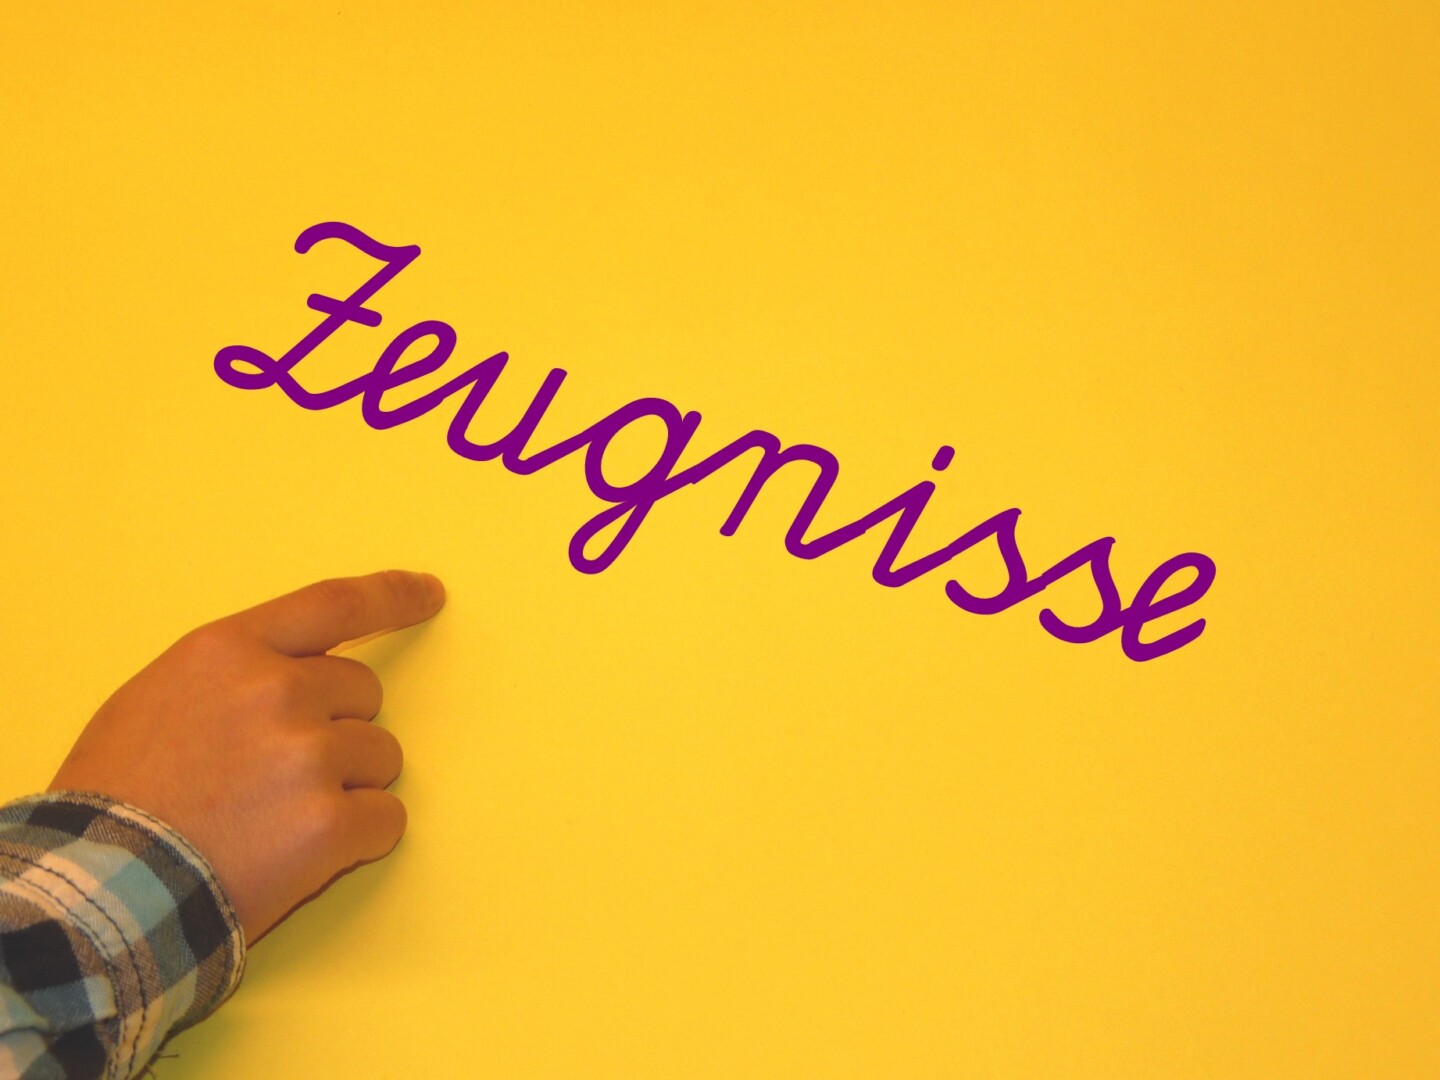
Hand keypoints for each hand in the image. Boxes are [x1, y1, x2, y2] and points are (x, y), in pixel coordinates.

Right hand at [49, 569, 445, 943]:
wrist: (98, 888)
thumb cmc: (116, 797)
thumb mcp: (157, 698)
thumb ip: (232, 676)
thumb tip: (288, 674)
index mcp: (232, 651)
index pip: (335, 605)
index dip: (392, 596)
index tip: (430, 593)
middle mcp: (279, 690)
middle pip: (365, 694)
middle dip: (340, 728)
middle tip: (282, 775)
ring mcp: (309, 756)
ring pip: (382, 757)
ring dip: (351, 785)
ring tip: (281, 819)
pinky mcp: (330, 823)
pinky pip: (388, 818)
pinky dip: (361, 837)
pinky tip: (306, 854)